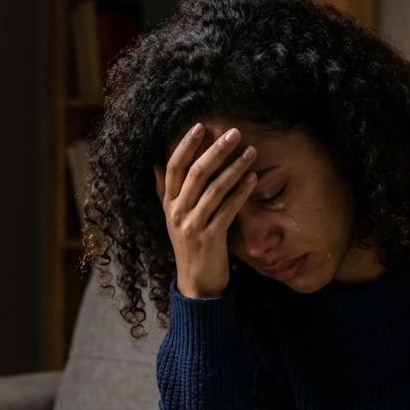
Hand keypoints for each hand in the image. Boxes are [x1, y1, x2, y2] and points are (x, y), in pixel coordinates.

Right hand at [153, 123, 257, 298]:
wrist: (196, 283)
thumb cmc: (189, 247)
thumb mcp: (173, 218)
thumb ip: (164, 192)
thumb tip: (156, 165)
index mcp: (169, 204)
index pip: (174, 167)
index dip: (186, 145)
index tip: (201, 126)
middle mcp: (178, 212)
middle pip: (196, 173)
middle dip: (216, 150)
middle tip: (235, 132)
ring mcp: (193, 225)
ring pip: (214, 189)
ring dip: (235, 168)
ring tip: (251, 152)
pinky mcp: (211, 237)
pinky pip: (227, 209)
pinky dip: (240, 192)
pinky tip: (253, 179)